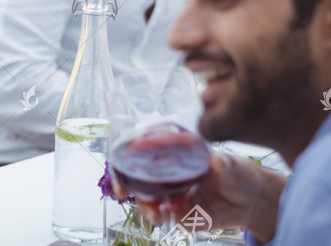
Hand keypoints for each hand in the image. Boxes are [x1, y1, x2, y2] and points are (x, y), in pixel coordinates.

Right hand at [113, 152, 285, 241]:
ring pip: (148, 202)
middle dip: (131, 190)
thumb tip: (220, 161)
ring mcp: (173, 195)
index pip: (140, 156)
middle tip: (134, 197)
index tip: (121, 170)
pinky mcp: (182, 214)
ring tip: (155, 214)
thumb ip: (224, 163)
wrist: (253, 200)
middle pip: (138, 181)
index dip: (125, 163)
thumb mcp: (232, 163)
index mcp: (173, 155)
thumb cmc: (239, 173)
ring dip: (147, 208)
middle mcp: (168, 175)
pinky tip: (169, 217)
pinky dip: (165, 218)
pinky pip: (167, 217)